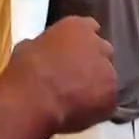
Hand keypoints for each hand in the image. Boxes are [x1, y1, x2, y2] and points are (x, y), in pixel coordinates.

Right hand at [10, 16, 116, 133]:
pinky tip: (80, 112)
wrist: (34, 98)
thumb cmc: (26, 68)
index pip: (90, 27)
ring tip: (78, 98)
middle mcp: (98, 44)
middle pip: (103, 51)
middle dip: (94, 62)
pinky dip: (97, 107)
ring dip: (96, 85)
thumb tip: (48, 55)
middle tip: (77, 75)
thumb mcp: (30, 46)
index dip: (82, 42)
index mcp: (78, 27)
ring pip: (107, 78)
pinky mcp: (112, 97)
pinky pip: (107, 102)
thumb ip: (48, 46)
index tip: (74, 52)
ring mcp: (108, 71)